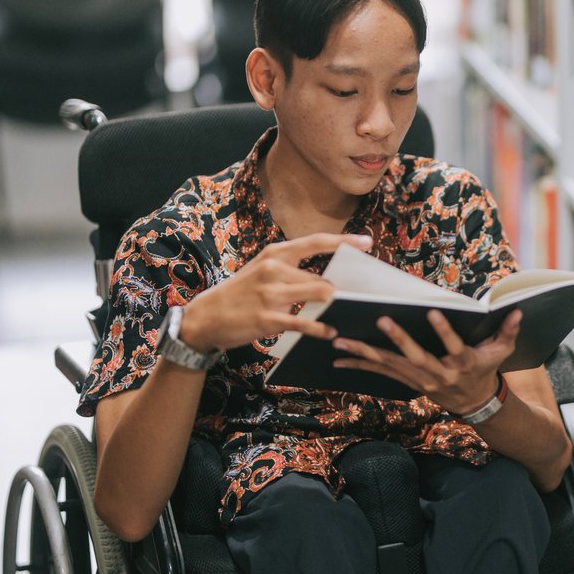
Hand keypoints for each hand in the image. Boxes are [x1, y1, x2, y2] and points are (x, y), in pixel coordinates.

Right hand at [179, 233, 373, 351]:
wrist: (206, 316)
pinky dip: (321, 328)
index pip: (317, 242)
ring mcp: (272, 293)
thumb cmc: (240, 293)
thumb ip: (291, 269)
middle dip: (340, 291)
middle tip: (354, 299)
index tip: (367, 242)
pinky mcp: (269, 318)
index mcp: (275, 253)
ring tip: (342, 314)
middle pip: (323, 278)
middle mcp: (274, 269)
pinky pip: (306, 322)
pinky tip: (330, 332)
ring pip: (320, 295)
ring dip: (334, 306)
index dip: (345, 241)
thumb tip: (326, 278)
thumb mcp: (262, 270)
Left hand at [332, 308, 522, 413]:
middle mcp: (440, 374)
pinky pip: (380, 372)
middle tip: (381, 320)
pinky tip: (339, 358)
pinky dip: (359, 364)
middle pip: (416, 356)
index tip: (433, 313)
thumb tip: (518, 310)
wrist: (475, 403)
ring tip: (341, 340)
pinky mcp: (408, 381)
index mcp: (463, 364)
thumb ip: (508, 331)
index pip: (454, 347)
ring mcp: (421, 379)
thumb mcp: (502, 352)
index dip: (444, 332)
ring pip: (391, 365)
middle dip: (398, 339)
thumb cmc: (486, 370)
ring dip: (365, 352)